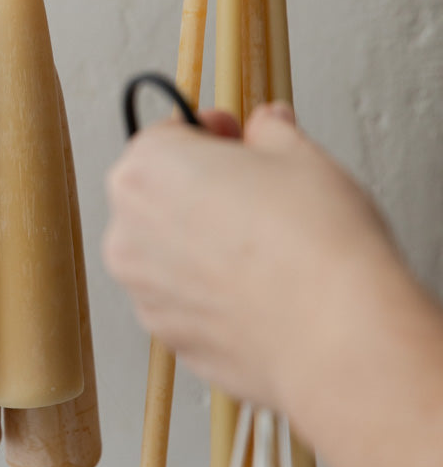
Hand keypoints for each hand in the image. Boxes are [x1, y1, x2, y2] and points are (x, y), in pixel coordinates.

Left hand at [102, 102, 410, 417]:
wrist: (339, 334)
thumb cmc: (315, 241)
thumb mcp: (299, 155)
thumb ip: (270, 132)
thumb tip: (267, 128)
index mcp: (146, 171)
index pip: (165, 136)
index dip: (208, 133)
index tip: (237, 138)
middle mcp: (127, 233)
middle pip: (157, 196)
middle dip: (200, 189)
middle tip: (257, 193)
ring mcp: (144, 293)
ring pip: (168, 253)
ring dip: (202, 243)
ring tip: (264, 248)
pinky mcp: (169, 338)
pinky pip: (184, 301)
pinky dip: (211, 292)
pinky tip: (260, 290)